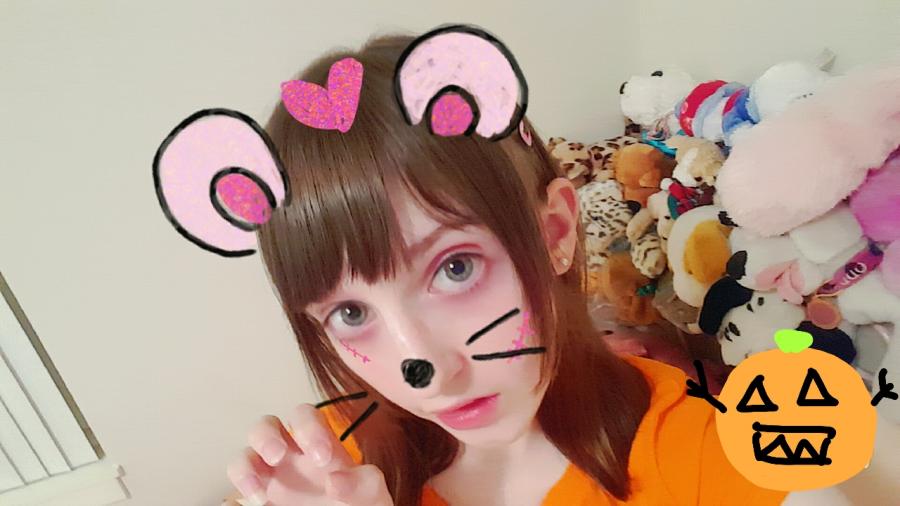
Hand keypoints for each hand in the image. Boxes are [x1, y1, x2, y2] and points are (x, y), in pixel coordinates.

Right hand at [226, 404, 392, 505]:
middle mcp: (290, 457)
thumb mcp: (370, 494)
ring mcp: (271, 480)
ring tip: (258, 495)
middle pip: (265, 426)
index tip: (321, 458)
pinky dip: (232, 497)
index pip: (304, 416)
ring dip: (243, 468)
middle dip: (265, 436)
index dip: (309, 429)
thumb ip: (362, 484)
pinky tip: (245, 504)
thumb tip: (336, 480)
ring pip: (243, 457)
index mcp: (317, 446)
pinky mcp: (261, 501)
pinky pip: (233, 494)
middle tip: (277, 456)